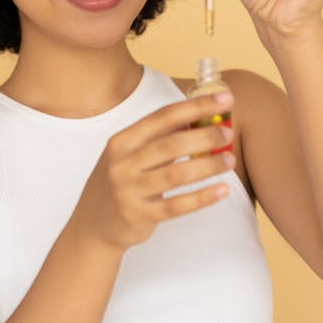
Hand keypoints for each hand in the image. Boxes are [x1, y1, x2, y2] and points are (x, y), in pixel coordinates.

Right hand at [70, 94, 234, 251]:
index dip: (195, 106)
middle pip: (170, 144)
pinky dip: (202, 197)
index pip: (163, 117)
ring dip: (207, 165)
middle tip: (227, 132)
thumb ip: (158, 138)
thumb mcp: (129, 155)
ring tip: (229, 160)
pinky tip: (222, 190)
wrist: (92, 224)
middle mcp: (123, 163)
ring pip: (176, 175)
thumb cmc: (119, 182)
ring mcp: (129, 190)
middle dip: (204, 136)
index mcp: (122, 141)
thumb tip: (197, 118)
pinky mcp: (138, 215)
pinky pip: (176, 206)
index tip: (223, 99)